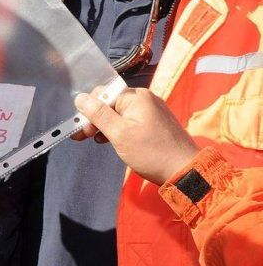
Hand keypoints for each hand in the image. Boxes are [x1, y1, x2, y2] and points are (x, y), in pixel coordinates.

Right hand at [73, 88, 199, 184]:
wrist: (186, 171)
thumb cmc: (151, 153)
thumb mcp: (119, 134)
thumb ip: (98, 114)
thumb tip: (80, 98)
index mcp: (136, 97)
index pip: (103, 94)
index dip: (89, 110)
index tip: (84, 131)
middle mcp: (144, 98)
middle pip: (111, 102)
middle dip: (96, 118)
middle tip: (86, 138)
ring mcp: (152, 110)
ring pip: (120, 112)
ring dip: (106, 125)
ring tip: (99, 141)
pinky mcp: (155, 122)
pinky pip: (131, 119)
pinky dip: (119, 128)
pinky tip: (113, 140)